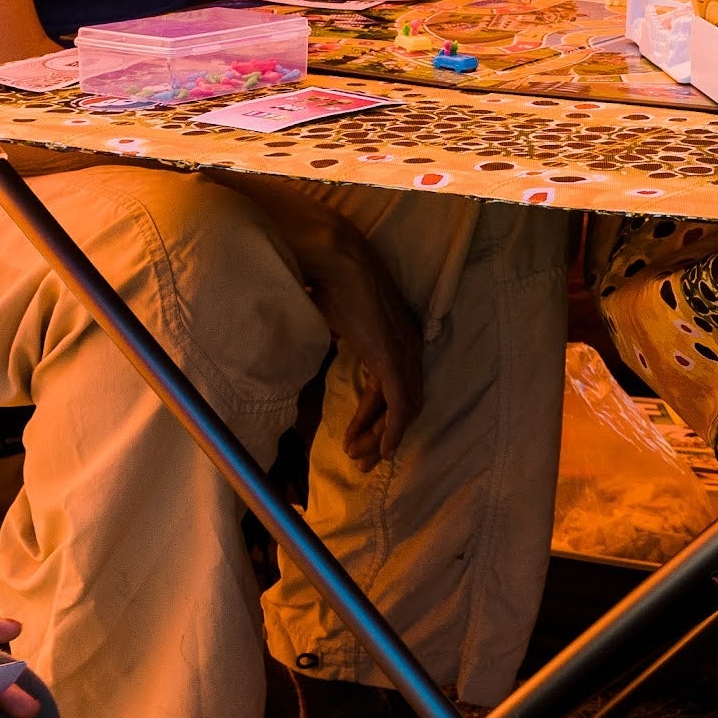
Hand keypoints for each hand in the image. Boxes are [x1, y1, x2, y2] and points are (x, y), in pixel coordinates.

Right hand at [300, 210, 427, 468]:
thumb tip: (309, 355)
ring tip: (359, 458)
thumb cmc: (325, 280)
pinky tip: (382, 449)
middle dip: (379, 434)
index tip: (353, 441)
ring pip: (403, 408)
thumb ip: (330, 341)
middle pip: (401, 402)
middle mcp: (407, 345)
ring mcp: (403, 350)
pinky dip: (392, 429)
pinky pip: (399, 402)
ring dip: (381, 437)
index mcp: (394, 336)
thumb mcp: (329, 321)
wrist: (332, 256)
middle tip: (360, 461)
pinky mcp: (394, 355)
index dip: (372, 418)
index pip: (389, 388)